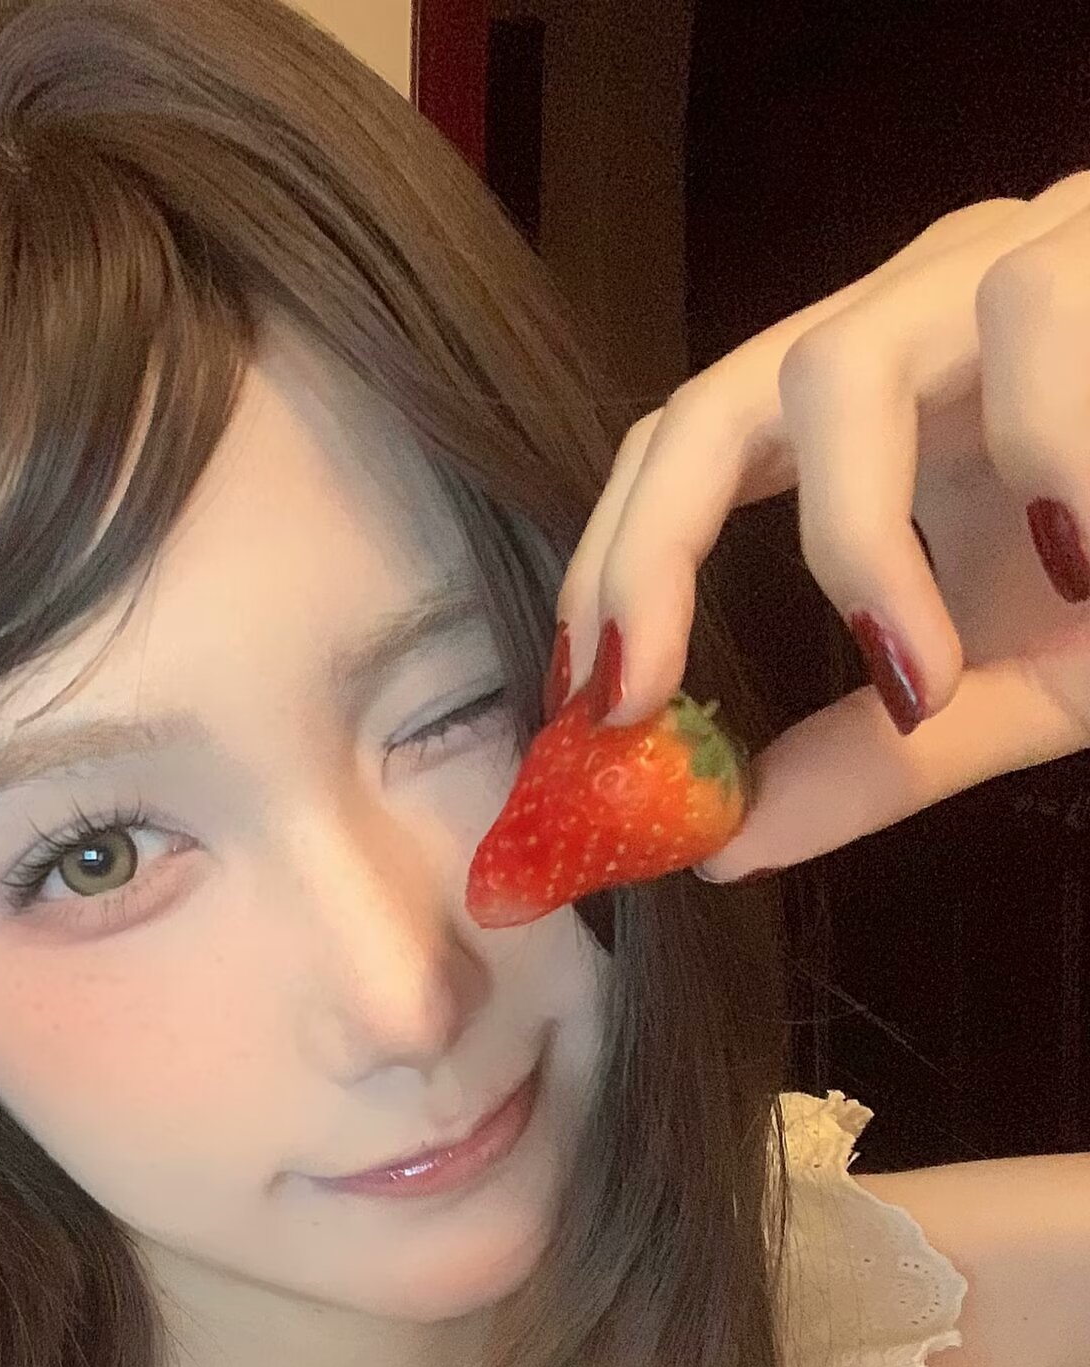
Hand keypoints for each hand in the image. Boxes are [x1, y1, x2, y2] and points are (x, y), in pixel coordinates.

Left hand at [553, 172, 1089, 880]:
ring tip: (930, 679)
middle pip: (709, 400)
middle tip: (634, 696)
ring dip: (859, 549)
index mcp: (878, 402)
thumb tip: (721, 851)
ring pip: (843, 368)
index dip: (613, 573)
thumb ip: (879, 756)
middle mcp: (911, 313)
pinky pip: (1033, 331)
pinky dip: (1043, 465)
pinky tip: (1088, 562)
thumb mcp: (1015, 681)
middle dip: (648, 556)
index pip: (687, 460)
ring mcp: (1003, 260)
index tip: (582, 708)